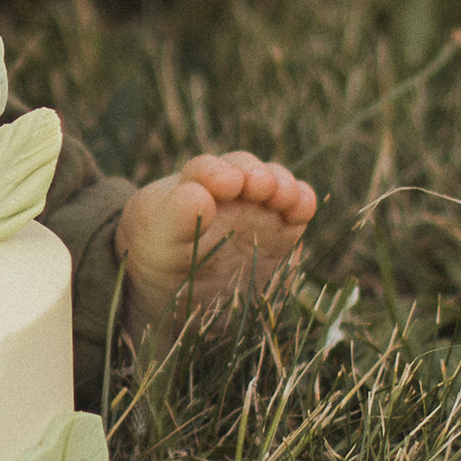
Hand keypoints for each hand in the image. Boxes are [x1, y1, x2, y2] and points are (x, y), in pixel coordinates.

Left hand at [116, 152, 315, 335]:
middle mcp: (226, 191)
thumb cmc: (159, 257)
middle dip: (253, 174)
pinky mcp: (281, 229)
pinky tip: (302, 209)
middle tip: (259, 186)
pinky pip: (296, 208)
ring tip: (283, 196)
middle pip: (245, 169)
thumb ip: (174, 217)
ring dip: (281, 185)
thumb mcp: (157, 239)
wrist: (181, 292)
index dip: (215, 174)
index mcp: (189, 186)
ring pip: (274, 183)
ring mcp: (256, 207)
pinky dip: (303, 203)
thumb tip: (200, 195)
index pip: (203, 171)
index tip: (226, 184)